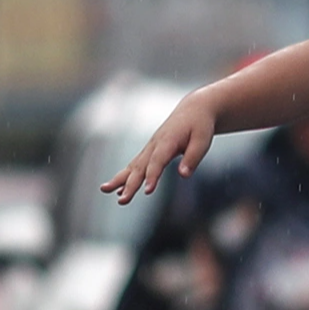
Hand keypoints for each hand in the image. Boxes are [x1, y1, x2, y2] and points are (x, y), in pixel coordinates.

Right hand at [103, 93, 217, 202]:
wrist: (194, 109)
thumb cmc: (200, 125)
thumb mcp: (203, 140)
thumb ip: (193, 158)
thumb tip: (183, 175)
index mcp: (168, 141)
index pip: (158, 161)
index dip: (152, 176)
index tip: (147, 191)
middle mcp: (155, 144)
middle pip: (140, 166)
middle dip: (130, 184)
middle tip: (122, 200)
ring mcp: (150, 147)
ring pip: (133, 166)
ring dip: (120, 179)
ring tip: (105, 190)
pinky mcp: (150, 151)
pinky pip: (135, 165)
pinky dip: (125, 176)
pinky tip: (116, 189)